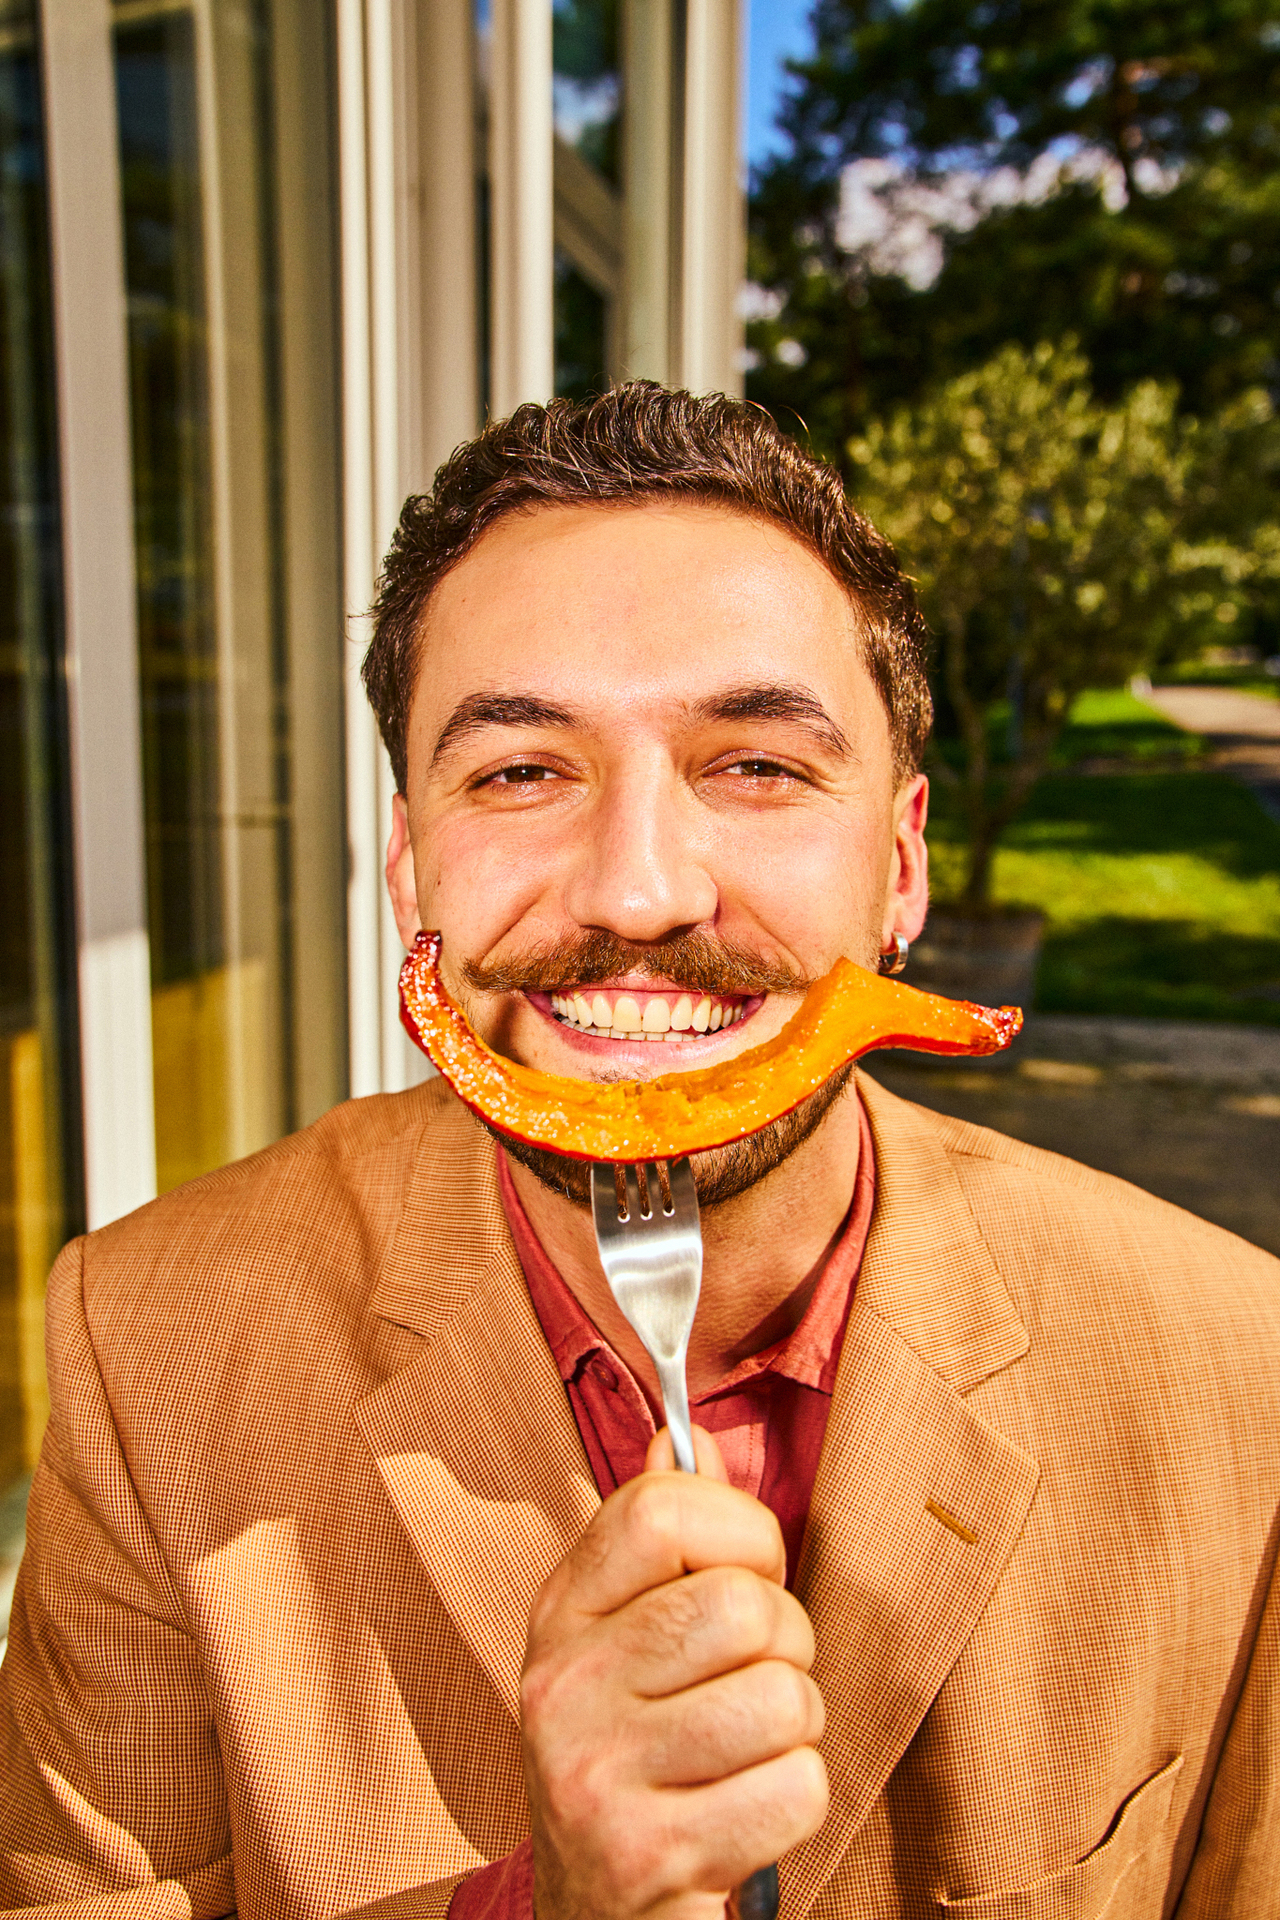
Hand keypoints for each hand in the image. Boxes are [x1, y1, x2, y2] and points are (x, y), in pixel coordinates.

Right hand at [521, 1427, 827, 1918]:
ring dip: (795, 1730)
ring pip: (785, 1697)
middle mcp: (562, 1684)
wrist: (591, 1913)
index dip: (742, 1532)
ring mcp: (596, 1774)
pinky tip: (743, 1813)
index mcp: (560, 1612)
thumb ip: (656, 1539)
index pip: (663, 1508)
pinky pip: (797, 1787)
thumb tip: (685, 1439)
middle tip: (752, 1683)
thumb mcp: (619, 1637)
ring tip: (744, 1752)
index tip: (747, 1573)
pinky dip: (795, 1801)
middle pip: (746, 1607)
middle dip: (786, 1646)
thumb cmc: (632, 1750)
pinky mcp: (648, 1856)